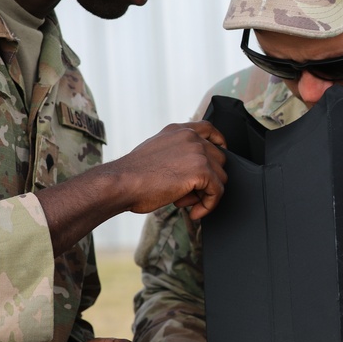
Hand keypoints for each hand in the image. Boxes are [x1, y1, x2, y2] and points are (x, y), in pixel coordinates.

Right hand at [109, 121, 226, 219]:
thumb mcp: (156, 151)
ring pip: (220, 178)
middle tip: (188, 195)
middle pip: (219, 159)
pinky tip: (193, 213)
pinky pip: (217, 192)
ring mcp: (198, 152)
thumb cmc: (132, 174)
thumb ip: (176, 152)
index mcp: (179, 131)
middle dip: (207, 179)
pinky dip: (208, 206)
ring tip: (184, 202)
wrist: (121, 182)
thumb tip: (190, 168)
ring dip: (205, 194)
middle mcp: (191, 137)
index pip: (209, 129)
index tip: (220, 155)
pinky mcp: (201, 171)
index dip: (219, 143)